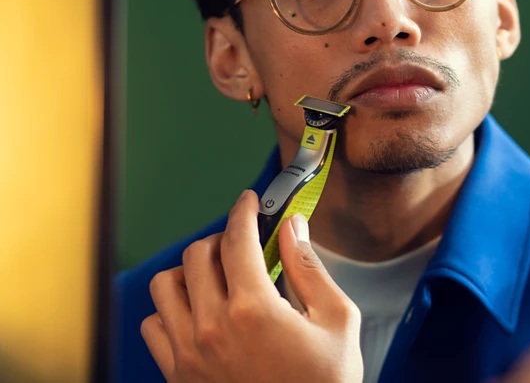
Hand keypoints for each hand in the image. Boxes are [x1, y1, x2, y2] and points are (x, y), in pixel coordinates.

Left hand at [141, 190, 362, 382]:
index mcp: (254, 309)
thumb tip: (292, 227)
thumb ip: (309, 267)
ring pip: (165, 286)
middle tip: (243, 245)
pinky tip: (199, 314)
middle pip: (197, 255)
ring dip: (190, 272)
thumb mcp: (337, 319)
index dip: (244, 211)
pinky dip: (170, 312)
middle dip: (222, 240)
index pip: (237, 239)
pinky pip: (153, 326)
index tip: (250, 202)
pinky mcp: (178, 376)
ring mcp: (189, 354)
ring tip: (217, 278)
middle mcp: (213, 328)